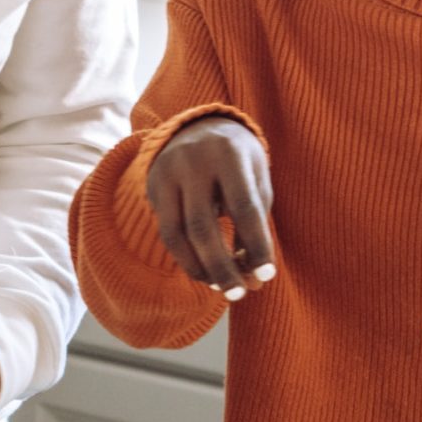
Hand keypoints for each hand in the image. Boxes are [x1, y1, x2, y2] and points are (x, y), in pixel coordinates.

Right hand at [146, 115, 276, 296]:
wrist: (198, 127)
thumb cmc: (238, 161)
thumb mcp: (255, 179)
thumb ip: (255, 223)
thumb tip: (253, 276)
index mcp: (229, 154)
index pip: (244, 207)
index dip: (257, 245)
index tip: (267, 276)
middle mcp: (193, 161)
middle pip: (203, 226)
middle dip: (223, 266)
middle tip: (239, 293)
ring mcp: (168, 174)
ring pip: (178, 234)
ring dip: (201, 268)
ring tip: (223, 288)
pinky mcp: (153, 187)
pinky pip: (167, 233)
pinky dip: (186, 259)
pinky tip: (205, 273)